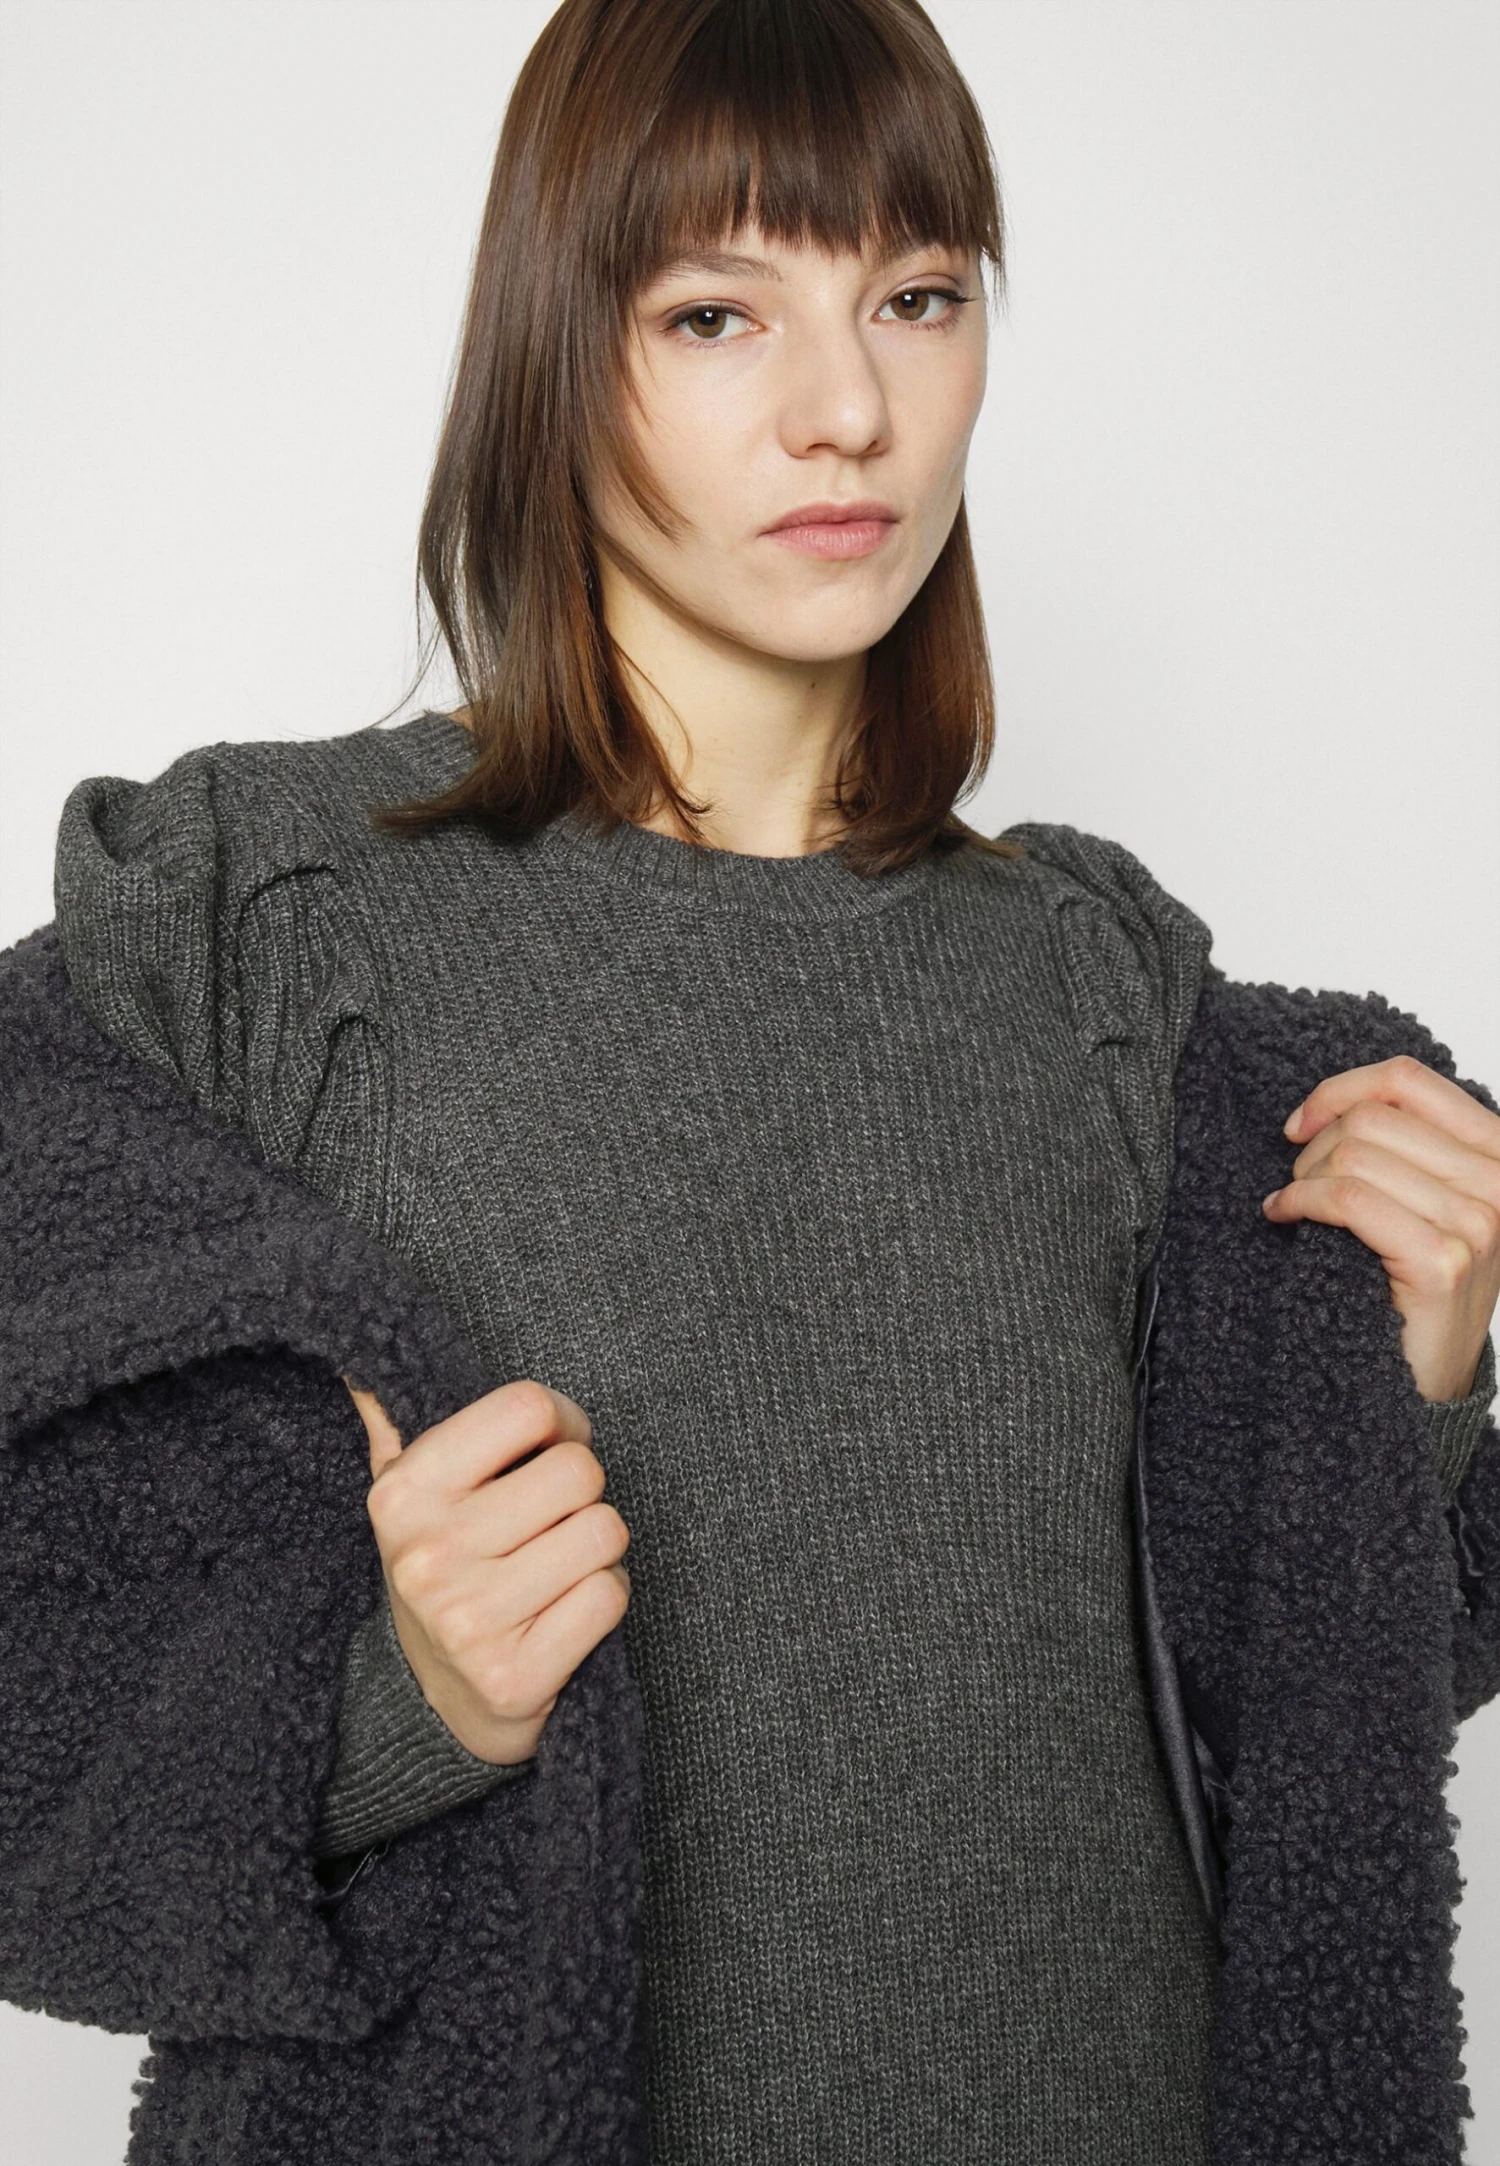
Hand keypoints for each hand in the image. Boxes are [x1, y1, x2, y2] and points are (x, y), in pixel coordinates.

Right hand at [342, 1377, 631, 1764]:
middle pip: (578, 1471)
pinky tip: (563, 1613)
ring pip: (603, 1532)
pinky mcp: (513, 1676)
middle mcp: (427, 1554)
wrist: (438, 1704)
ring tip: (555, 1569)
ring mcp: (468, 1620)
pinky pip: (609, 1595)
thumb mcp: (407, 1498)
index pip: (527, 1406)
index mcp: (402, 1493)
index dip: (561, 1422)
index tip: (551, 1446)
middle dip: (582, 1495)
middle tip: (551, 1523)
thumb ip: (394, 1427)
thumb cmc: (445, 1572)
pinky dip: (603, 1599)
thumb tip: (361, 1371)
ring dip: (597, 1551)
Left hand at [1262, 1054, 1499, 1402]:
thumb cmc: (1414, 1287)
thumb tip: (1333, 1103)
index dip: (1340, 1090)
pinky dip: (1300, 1201)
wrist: (1427, 1379)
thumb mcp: (1424, 1199)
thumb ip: (1404, 1144)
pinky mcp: (1442, 1261)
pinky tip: (1284, 1216)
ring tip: (1296, 1205)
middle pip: (1373, 1118)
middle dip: (1316, 1146)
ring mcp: (1477, 1223)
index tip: (1300, 1123)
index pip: (1407, 1080)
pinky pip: (1348, 1198)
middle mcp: (1499, 1183)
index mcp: (1498, 1154)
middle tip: (1299, 1185)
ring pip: (1354, 1155)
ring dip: (1303, 1178)